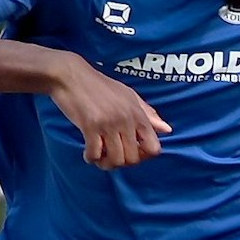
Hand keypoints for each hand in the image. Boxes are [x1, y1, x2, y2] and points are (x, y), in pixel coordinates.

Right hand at [49, 54, 170, 168]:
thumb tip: (167, 130)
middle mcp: (126, 120)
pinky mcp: (90, 126)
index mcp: (138, 113)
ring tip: (99, 157)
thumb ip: (148, 114)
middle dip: (122, 163)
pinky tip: (88, 153)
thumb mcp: (129, 95)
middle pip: (133, 158)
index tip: (130, 152)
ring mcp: (109, 124)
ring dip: (106, 163)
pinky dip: (91, 158)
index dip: (143, 156)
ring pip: (115, 159)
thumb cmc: (100, 86)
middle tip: (111, 157)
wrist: (72, 76)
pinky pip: (95, 153)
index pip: (153, 147)